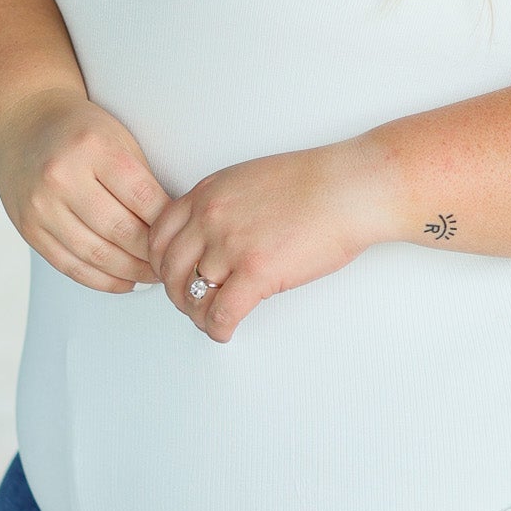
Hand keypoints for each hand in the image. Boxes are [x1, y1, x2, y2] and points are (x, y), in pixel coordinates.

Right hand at [0, 87, 170, 291]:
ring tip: (153, 274)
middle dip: (152, 253)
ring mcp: (41, 206)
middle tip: (171, 261)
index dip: (167, 223)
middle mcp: (62, 177)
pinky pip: (70, 266)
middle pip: (120, 231)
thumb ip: (142, 179)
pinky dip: (102, 280)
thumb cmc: (79, 129)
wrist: (23, 122)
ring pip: (95, 255)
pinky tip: (124, 281)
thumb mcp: (118, 138)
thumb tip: (173, 225)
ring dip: (131, 272)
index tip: (182, 234)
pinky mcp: (28, 229)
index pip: (142, 198)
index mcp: (92, 148)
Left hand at [147, 135, 389, 342]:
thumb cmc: (316, 182)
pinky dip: (218, 329)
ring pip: (191, 295)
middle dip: (176, 292)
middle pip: (169, 268)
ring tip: (211, 320)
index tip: (172, 276)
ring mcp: (231, 245)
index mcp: (208, 192)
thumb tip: (212, 234)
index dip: (161, 263)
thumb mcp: (251, 179)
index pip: (159, 235)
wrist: (350, 188)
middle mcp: (211, 217)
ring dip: (197, 314)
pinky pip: (221, 313)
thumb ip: (223, 204)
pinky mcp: (256, 273)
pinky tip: (226, 332)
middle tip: (190, 303)